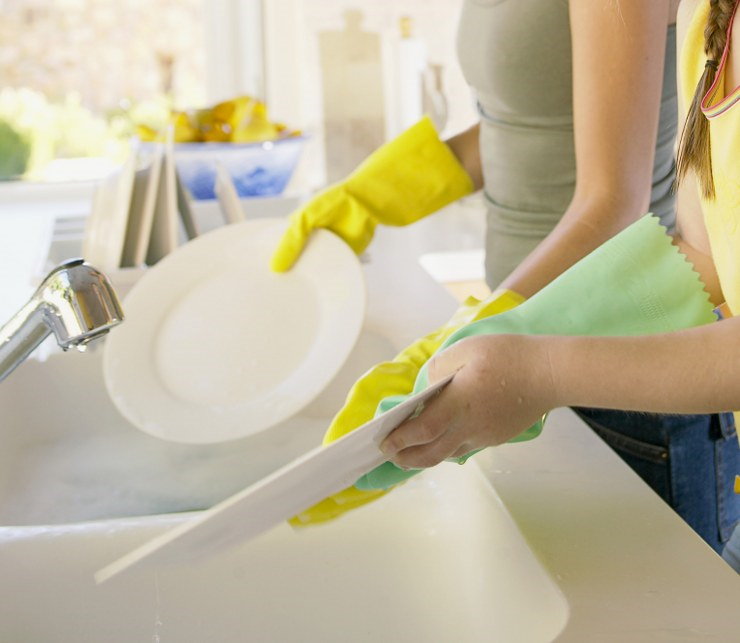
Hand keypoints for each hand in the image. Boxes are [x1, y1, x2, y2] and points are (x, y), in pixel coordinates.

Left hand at [379, 334, 555, 468]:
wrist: (551, 373)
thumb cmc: (509, 355)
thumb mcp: (466, 349)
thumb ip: (440, 367)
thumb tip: (427, 386)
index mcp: (460, 403)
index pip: (422, 431)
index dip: (399, 440)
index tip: (384, 442)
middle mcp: (470, 426)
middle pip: (431, 454)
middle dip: (406, 458)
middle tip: (391, 454)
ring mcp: (485, 435)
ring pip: (448, 453)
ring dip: (426, 455)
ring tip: (410, 449)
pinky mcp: (497, 436)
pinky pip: (465, 446)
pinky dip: (447, 446)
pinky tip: (442, 436)